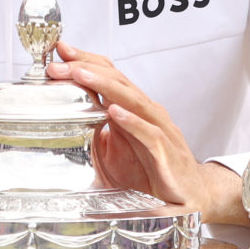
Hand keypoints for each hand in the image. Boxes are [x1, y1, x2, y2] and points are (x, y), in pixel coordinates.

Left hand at [47, 42, 243, 220]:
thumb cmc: (153, 172)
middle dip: (87, 69)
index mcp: (134, 110)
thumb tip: (63, 122)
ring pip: (132, 100)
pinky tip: (114, 112)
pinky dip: (132, 122)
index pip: (110, 76)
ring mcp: (159, 130)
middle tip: (59, 63)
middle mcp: (147, 114)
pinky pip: (150, 134)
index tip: (61, 52)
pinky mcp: (167, 154)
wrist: (190, 195)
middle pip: (117, 82)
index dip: (86, 62)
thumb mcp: (114, 150)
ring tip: (81, 74)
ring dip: (105, 86)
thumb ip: (94, 132)